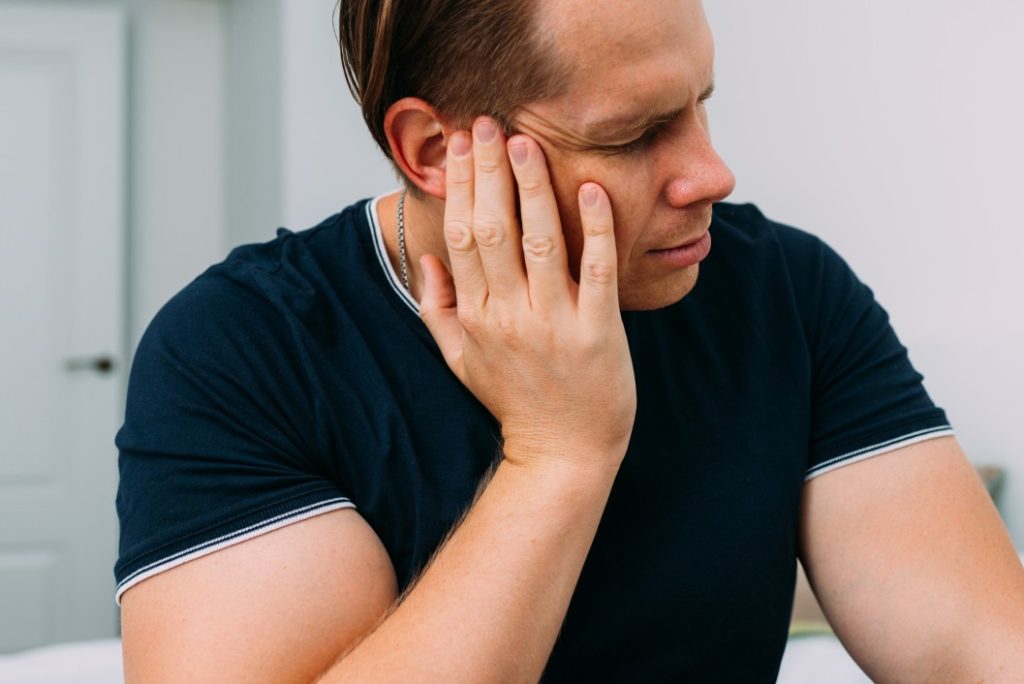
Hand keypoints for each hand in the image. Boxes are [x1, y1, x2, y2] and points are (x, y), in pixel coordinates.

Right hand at [419, 117, 636, 469]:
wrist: (563, 453)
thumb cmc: (514, 401)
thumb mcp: (461, 361)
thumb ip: (438, 310)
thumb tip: (426, 260)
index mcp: (476, 317)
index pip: (460, 237)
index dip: (459, 187)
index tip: (459, 145)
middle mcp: (509, 315)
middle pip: (493, 229)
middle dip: (488, 170)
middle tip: (486, 122)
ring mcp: (554, 323)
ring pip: (538, 240)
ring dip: (531, 186)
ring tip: (525, 141)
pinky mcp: (597, 332)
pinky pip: (594, 270)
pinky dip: (592, 228)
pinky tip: (589, 188)